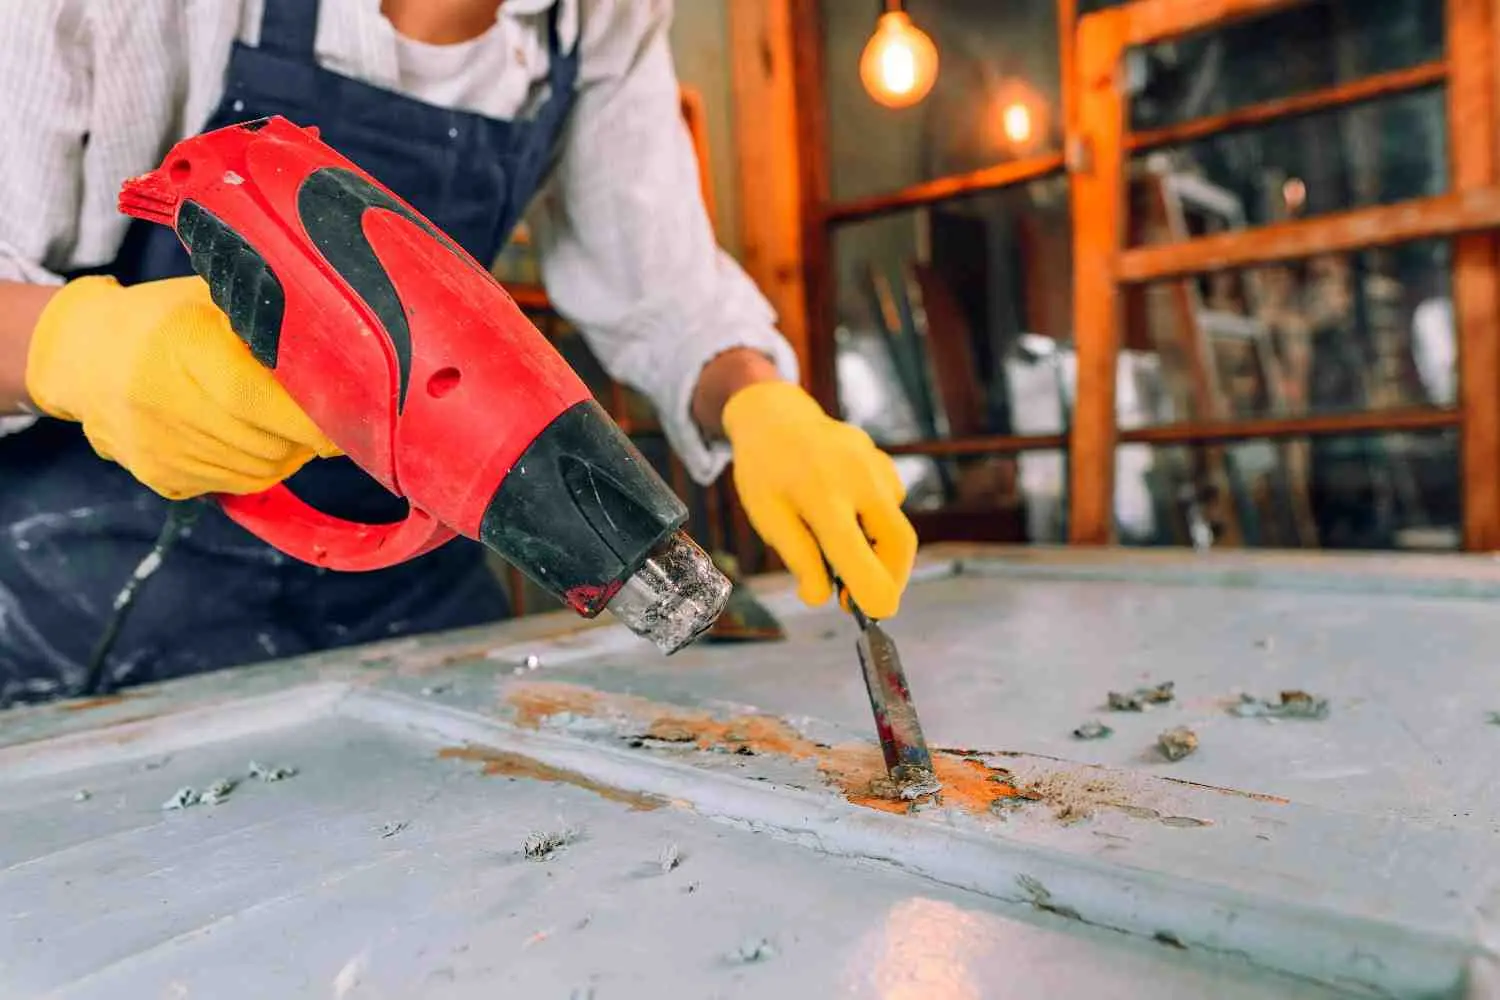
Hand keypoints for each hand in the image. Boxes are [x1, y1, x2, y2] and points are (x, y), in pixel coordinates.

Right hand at [25, 276, 338, 498]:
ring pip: (259, 470)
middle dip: (309, 438)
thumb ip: (267, 322)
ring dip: (290, 454)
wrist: (84, 357)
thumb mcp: (212, 299)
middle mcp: (162, 399)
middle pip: (267, 442)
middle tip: (327, 422)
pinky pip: (236, 485)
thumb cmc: (166, 320)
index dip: (309, 417)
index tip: (348, 419)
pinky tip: (260, 442)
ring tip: (292, 428)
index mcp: (181, 344)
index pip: (258, 398)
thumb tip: (340, 355)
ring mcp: (158, 445)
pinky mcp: (160, 476)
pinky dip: (261, 468)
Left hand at [722, 381, 916, 618]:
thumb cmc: (765, 470)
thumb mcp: (767, 516)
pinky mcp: (885, 464)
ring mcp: (877, 466)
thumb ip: (798, 557)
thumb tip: (821, 597)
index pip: (855, 553)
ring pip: (896, 527)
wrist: (776, 416)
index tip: (877, 613)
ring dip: (878, 553)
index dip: (872, 589)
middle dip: (893, 579)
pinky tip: (843, 513)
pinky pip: (889, 508)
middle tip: (862, 601)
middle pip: (899, 542)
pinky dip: (873, 526)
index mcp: (822, 494)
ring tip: (837, 549)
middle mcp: (859, 478)